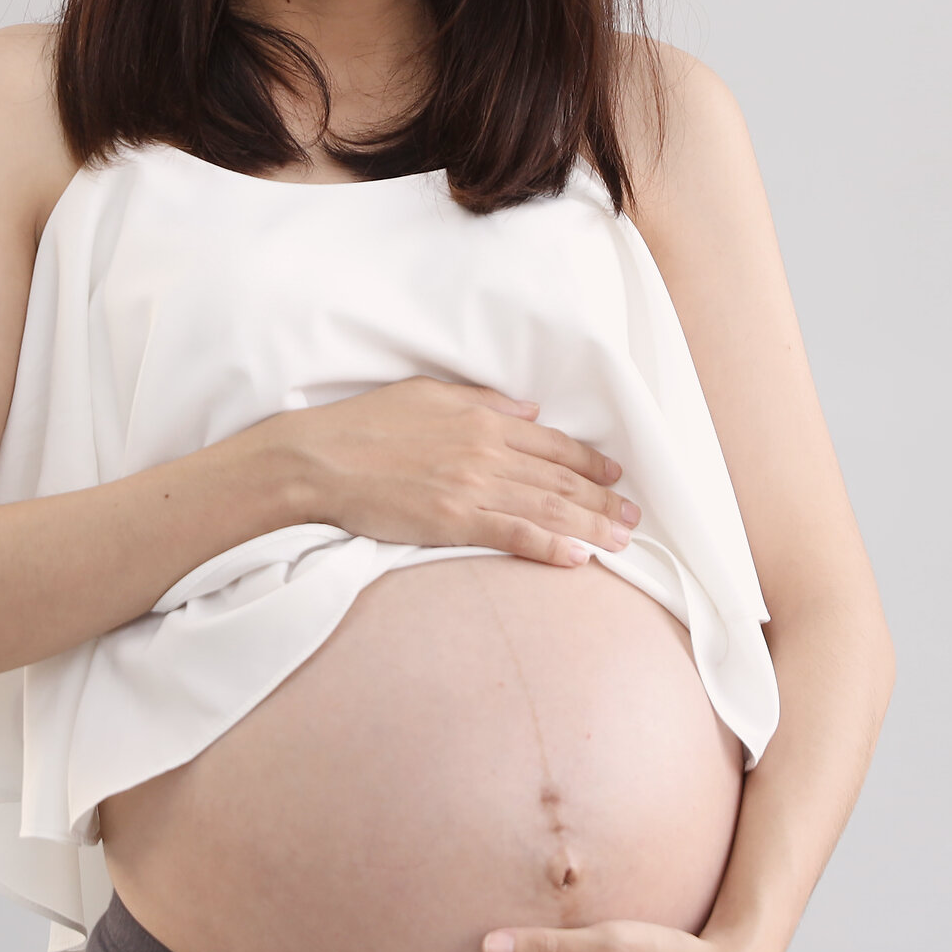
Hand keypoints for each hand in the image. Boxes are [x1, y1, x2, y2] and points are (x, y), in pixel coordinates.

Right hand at [284, 377, 640, 567]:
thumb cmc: (363, 425)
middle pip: (559, 478)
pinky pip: (514, 534)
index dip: (589, 462)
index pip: (550, 443)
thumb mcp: (427, 394)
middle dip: (602, 499)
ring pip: (548, 507)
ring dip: (591, 525)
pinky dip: (551, 545)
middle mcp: (485, 450)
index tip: (614, 476)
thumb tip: (529, 410)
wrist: (318, 460)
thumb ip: (484, 401)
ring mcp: (472, 486)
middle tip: (634, 518)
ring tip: (621, 541)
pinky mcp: (454, 520)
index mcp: (481, 418)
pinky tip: (579, 558)